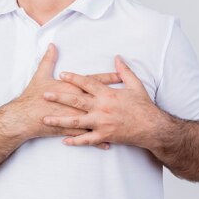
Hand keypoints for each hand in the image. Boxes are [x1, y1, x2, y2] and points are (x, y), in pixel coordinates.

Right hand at [4, 44, 119, 148]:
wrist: (24, 117)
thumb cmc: (32, 96)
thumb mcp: (41, 75)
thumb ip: (48, 59)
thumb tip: (53, 45)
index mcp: (72, 88)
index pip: (93, 81)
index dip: (108, 78)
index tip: (120, 76)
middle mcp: (76, 103)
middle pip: (99, 99)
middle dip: (114, 98)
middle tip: (128, 97)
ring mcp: (74, 118)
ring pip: (96, 120)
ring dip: (109, 122)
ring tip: (123, 124)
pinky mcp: (70, 130)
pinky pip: (86, 137)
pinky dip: (97, 141)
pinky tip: (108, 144)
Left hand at [42, 55, 166, 148]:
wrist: (153, 128)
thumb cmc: (144, 106)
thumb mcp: (136, 85)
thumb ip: (124, 71)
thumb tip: (117, 57)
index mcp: (108, 94)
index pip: (87, 83)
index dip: (73, 78)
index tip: (61, 73)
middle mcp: (102, 108)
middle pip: (76, 101)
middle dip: (59, 97)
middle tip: (44, 94)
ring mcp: (102, 123)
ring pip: (76, 122)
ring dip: (60, 121)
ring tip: (45, 119)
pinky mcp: (105, 136)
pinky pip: (87, 140)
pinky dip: (75, 141)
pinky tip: (63, 140)